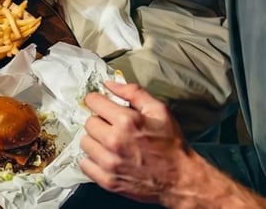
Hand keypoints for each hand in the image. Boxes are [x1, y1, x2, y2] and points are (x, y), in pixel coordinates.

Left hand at [81, 82, 192, 203]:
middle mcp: (114, 141)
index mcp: (126, 121)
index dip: (97, 101)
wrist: (180, 178)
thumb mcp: (159, 111)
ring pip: (85, 143)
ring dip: (95, 141)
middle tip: (111, 127)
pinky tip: (107, 158)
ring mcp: (110, 163)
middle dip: (99, 121)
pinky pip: (85, 164)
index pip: (93, 102)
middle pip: (88, 122)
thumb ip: (134, 93)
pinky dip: (93, 160)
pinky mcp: (108, 180)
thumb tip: (110, 84)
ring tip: (110, 144)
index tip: (101, 105)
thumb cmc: (170, 144)